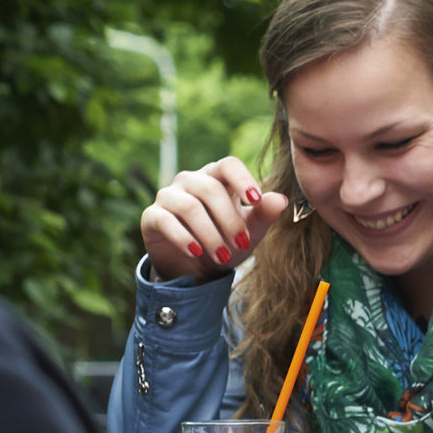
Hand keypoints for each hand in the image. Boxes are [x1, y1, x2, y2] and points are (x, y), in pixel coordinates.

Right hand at [142, 157, 290, 282]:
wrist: (197, 267)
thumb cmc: (228, 241)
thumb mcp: (250, 231)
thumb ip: (264, 214)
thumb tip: (281, 199)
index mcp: (218, 178)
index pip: (228, 165)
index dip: (242, 179)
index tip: (255, 200)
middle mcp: (191, 181)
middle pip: (210, 189)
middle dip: (229, 220)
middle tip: (242, 244)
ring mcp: (169, 196)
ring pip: (189, 206)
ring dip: (209, 234)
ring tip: (223, 256)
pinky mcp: (152, 216)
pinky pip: (165, 220)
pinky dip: (183, 237)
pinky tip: (196, 252)